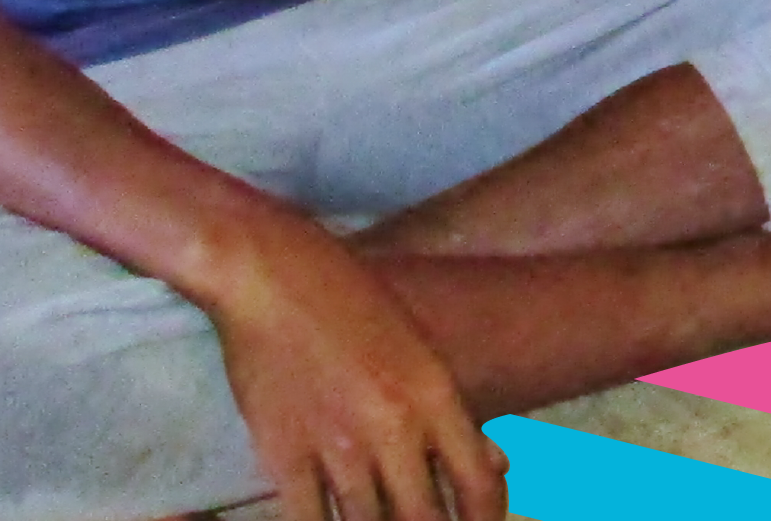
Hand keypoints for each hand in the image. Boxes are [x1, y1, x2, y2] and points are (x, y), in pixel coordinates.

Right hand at [197, 217, 506, 520]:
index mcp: (435, 395)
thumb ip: (453, 411)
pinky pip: (311, 520)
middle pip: (425, 518)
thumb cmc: (349, 301)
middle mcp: (395, 427)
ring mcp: (338, 444)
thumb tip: (500, 460)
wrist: (270, 274)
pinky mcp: (283, 454)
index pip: (479, 484)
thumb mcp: (418, 348)